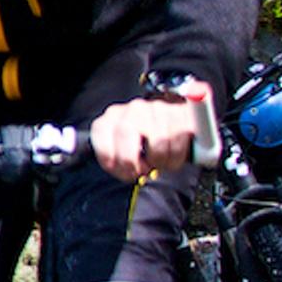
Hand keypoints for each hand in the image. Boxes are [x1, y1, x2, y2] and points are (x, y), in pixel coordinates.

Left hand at [88, 95, 205, 182]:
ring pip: (158, 142)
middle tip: (142, 171)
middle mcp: (132, 109)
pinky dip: (176, 157)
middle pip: (126, 133)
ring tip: (159, 163)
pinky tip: (172, 156)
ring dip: (160, 161)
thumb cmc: (145, 145)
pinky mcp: (180, 115)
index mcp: (111, 118)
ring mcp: (156, 109)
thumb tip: (102, 168)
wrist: (175, 126)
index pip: (101, 134)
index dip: (110, 160)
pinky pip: (178, 141)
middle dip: (134, 160)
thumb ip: (111, 160)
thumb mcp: (122, 152)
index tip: (122, 172)